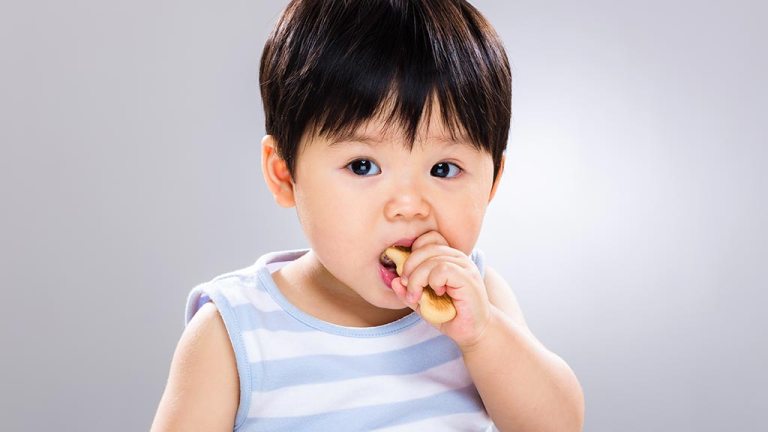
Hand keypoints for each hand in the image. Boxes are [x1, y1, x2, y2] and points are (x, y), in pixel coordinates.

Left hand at [390, 231, 492, 348]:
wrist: (474, 331)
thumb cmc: (450, 315)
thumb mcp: (422, 303)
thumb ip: (408, 291)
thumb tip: (393, 281)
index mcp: (448, 257)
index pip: (427, 238)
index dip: (413, 254)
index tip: (407, 275)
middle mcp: (457, 258)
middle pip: (425, 247)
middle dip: (409, 268)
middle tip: (408, 288)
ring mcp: (464, 266)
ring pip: (431, 259)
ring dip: (417, 279)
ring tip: (418, 296)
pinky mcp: (467, 278)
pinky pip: (442, 269)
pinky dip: (433, 282)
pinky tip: (437, 293)